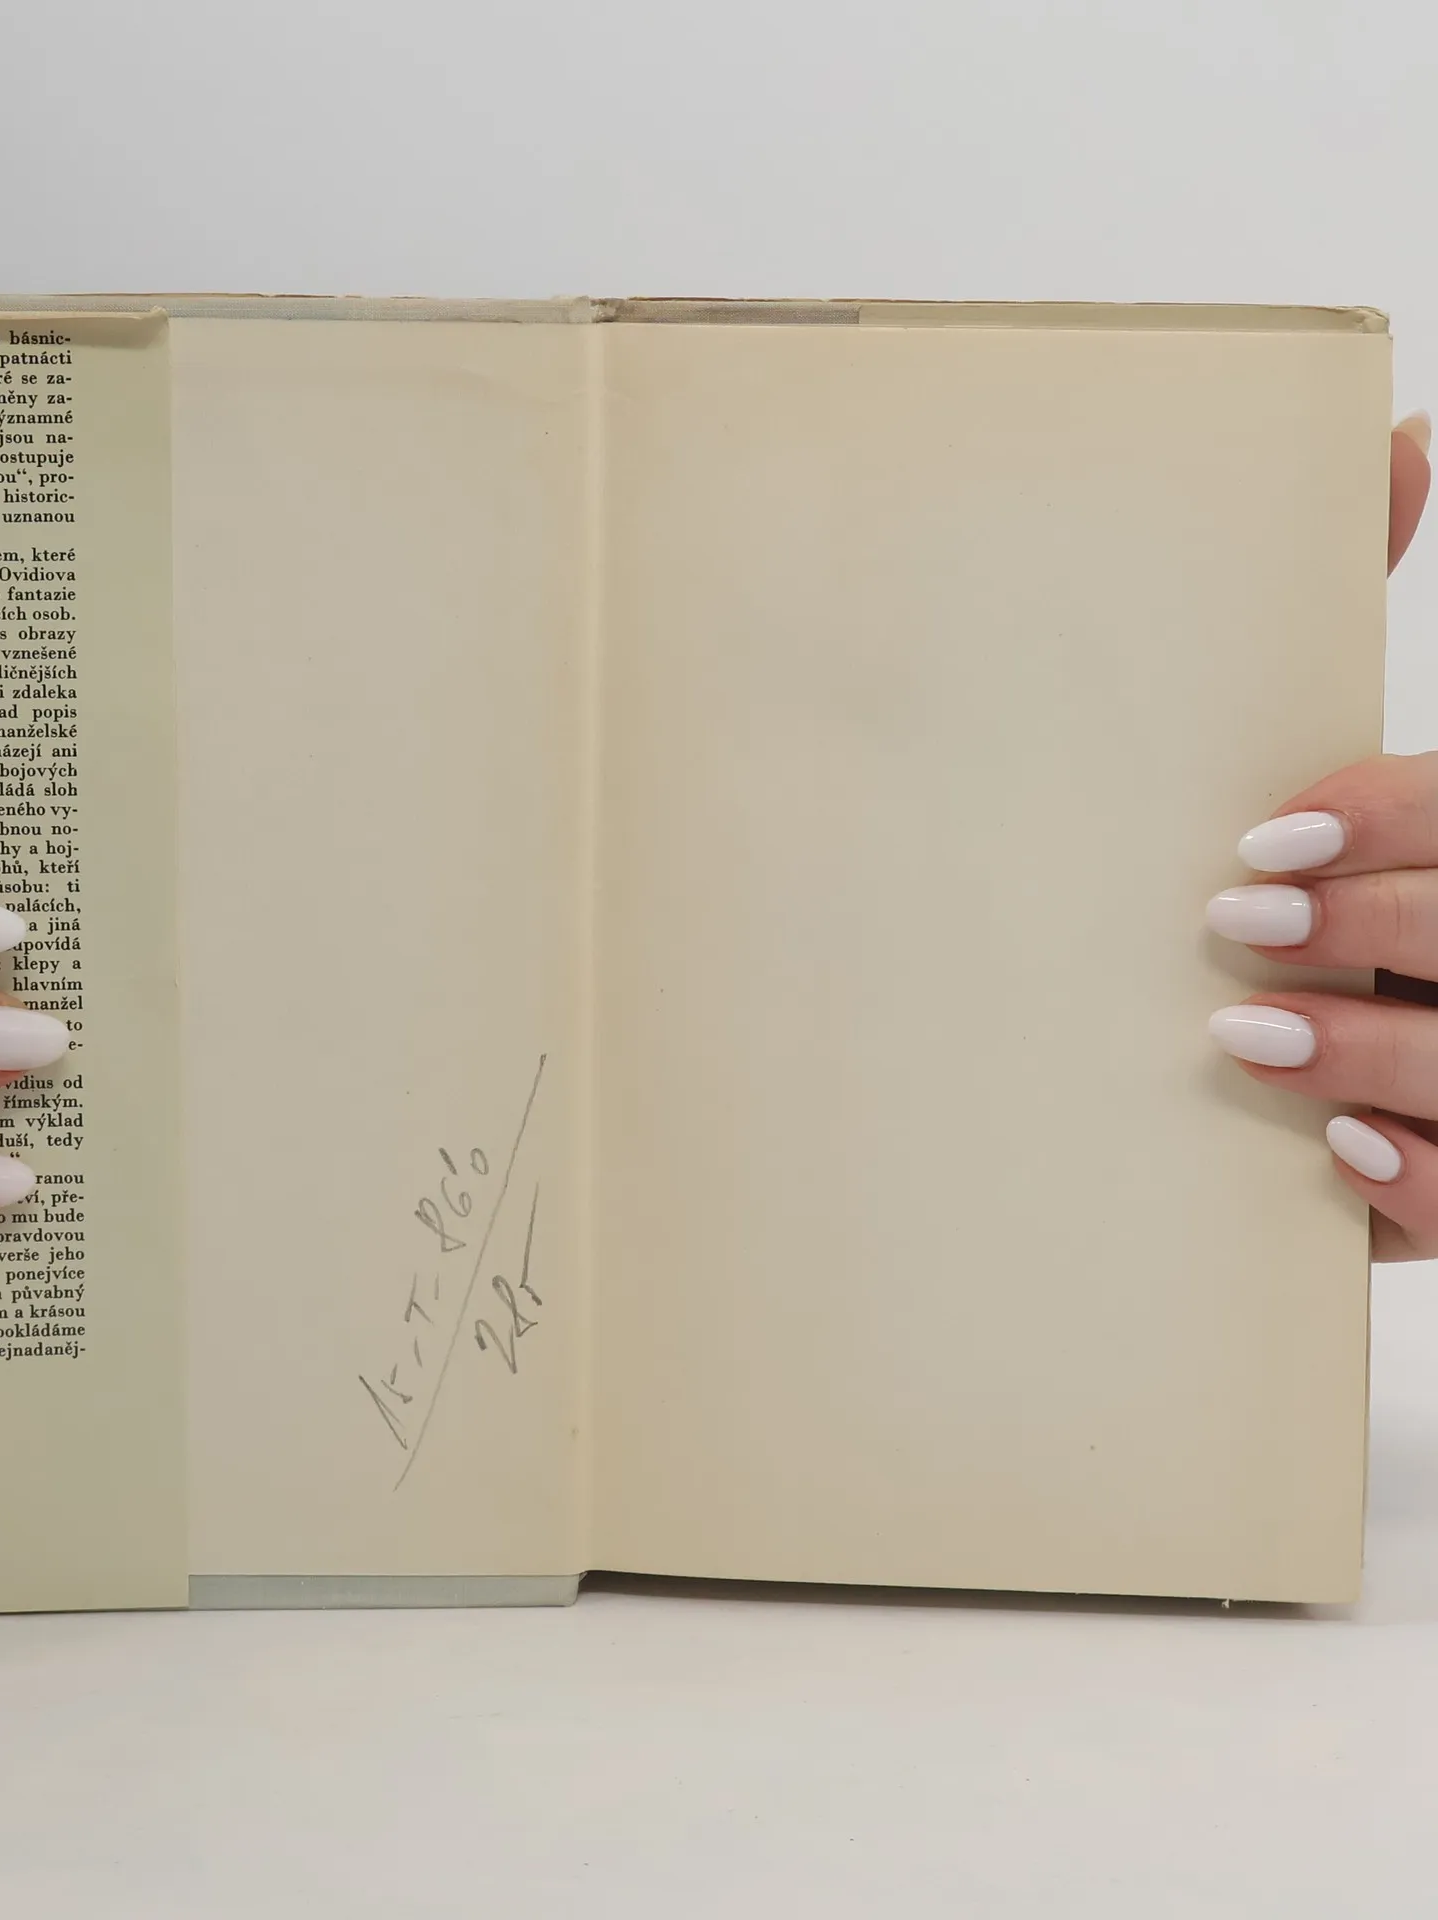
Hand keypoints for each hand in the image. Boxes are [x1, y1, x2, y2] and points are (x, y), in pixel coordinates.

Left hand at [1207, 412, 1437, 1256]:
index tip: (1261, 840)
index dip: (1386, 824)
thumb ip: (1372, 598)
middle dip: (1368, 929)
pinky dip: (1419, 1180)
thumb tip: (1401, 430)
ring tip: (1246, 1039)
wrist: (1349, 1004)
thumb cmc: (1345, 862)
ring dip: (1374, 1055)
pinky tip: (1342, 1154)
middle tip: (1234, 924)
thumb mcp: (1354, 754)